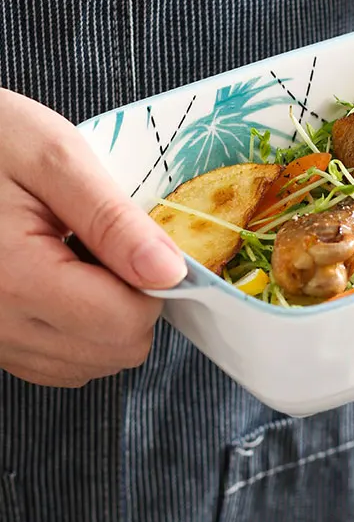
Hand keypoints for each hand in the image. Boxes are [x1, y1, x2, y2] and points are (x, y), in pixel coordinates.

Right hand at [0, 90, 186, 386]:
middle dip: (135, 300)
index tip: (144, 244)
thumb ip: (115, 221)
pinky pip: (58, 360)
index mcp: (15, 278)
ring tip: (81, 255)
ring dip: (108, 315)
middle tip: (111, 245)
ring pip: (90, 362)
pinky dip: (80, 327)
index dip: (156, 285)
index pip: (125, 322)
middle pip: (113, 350)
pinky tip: (65, 277)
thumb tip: (169, 272)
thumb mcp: (56, 159)